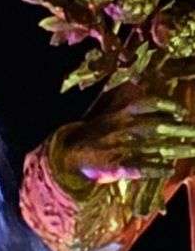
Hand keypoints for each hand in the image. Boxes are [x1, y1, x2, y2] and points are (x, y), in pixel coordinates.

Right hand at [52, 78, 194, 187]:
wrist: (68, 155)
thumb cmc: (96, 134)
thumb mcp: (110, 112)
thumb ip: (126, 100)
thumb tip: (141, 81)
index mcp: (123, 113)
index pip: (150, 104)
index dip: (169, 107)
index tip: (182, 112)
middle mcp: (125, 129)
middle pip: (159, 127)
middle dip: (182, 129)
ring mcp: (121, 148)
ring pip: (156, 148)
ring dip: (177, 149)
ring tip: (194, 149)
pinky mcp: (116, 167)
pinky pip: (140, 168)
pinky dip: (154, 169)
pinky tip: (168, 170)